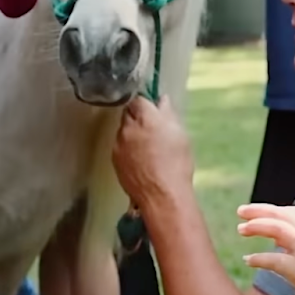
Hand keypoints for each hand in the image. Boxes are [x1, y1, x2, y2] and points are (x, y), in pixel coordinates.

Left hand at [113, 95, 194, 209]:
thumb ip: (168, 115)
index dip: (146, 103)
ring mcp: (118, 144)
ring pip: (123, 131)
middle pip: (129, 114)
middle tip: (152, 129)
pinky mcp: (114, 159)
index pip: (138, 99)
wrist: (161, 195)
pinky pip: (120, 147)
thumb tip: (162, 101)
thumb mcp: (180, 136)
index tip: (153, 109)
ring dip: (132, 134)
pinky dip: (128, 149)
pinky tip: (140, 160)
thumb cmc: (176, 164)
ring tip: (147, 148)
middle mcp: (128, 128)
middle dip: (138, 117)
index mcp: (146, 118)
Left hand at [236, 203, 294, 294]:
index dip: (268, 210)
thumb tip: (274, 235)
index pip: (287, 211)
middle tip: (240, 212)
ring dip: (256, 227)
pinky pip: (274, 260)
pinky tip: (247, 259)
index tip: (253, 212)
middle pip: (278, 215)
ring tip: (240, 229)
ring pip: (275, 230)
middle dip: (257, 212)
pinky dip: (258, 258)